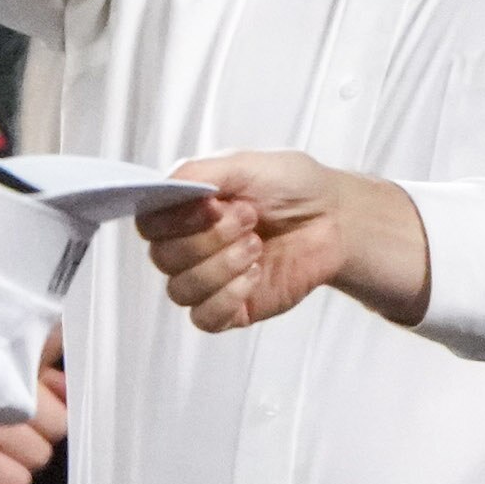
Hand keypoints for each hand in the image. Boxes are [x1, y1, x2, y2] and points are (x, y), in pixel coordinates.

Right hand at [143, 152, 432, 330]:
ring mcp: (209, 279)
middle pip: (163, 258)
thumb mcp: (247, 165)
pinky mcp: (231, 308)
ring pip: (181, 290)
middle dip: (208, 239)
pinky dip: (227, 298)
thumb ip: (200, 172)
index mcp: (186, 209)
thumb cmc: (293, 188)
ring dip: (220, 267)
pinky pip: (205, 318)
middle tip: (249, 219)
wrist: (336, 219)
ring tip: (256, 245)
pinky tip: (255, 277)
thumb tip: (167, 186)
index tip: (212, 205)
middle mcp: (190, 245)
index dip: (173, 220)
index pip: (148, 224)